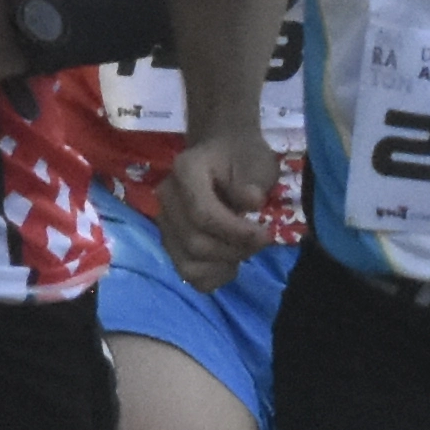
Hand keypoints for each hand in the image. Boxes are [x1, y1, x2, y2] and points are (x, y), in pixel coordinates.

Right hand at [156, 129, 284, 287]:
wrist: (224, 154)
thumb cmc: (242, 158)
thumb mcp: (257, 161)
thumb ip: (253, 181)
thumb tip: (252, 201)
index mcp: (185, 171)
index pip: (203, 213)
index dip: (235, 231)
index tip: (265, 234)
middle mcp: (166, 198)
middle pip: (195, 242)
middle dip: (234, 249)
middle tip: (262, 241)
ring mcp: (164, 223)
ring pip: (188, 264)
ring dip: (224, 264)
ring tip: (245, 250)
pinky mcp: (170, 242)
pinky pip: (188, 273)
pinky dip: (213, 276)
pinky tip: (231, 261)